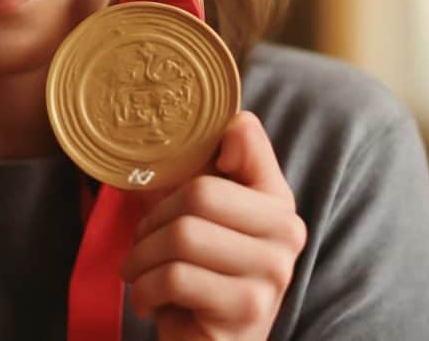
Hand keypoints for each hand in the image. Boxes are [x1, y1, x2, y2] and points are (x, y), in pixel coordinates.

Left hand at [121, 111, 306, 339]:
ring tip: (141, 274)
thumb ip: (217, 164)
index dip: (200, 152)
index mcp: (277, 200)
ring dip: (142, 259)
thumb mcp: (203, 215)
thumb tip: (238, 119)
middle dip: (152, 221)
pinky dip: (146, 289)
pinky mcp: (248, 309)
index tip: (176, 187)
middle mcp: (287, 233)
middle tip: (142, 245)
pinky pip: (176, 277)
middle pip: (198, 194)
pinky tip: (150, 300)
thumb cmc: (197, 274)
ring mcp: (272, 274)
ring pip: (182, 237)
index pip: (241, 142)